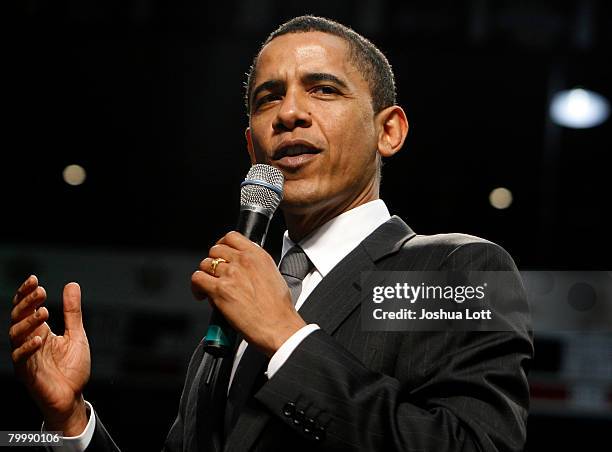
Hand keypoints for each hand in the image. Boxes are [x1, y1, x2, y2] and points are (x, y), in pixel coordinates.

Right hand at [9, 276, 90, 435]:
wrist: (72, 396)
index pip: (27, 308)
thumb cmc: (71, 368)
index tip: (34, 279)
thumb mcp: (76, 334)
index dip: (26, 294)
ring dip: (28, 322)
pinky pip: (21, 358)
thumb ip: (72, 312)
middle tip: (40, 291)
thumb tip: (71, 284)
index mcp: (39, 330)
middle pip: (19, 317)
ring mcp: (26, 356)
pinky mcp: (27, 372)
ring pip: (16, 335)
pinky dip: (28, 347)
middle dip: (27, 302)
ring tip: (44, 311)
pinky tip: (40, 338)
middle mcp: (29, 341)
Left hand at [191, 231, 306, 356]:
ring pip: (205, 264)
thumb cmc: (279, 308)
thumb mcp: (274, 275)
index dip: (222, 245)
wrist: (278, 325)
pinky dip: (196, 286)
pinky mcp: (220, 290)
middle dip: (214, 261)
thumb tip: (245, 268)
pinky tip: (202, 294)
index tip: (221, 253)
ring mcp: (231, 274)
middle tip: (215, 274)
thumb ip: (257, 266)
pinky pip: (198, 278)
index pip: (232, 237)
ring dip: (205, 275)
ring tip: (208, 287)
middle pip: (216, 250)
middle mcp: (243, 261)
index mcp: (258, 256)